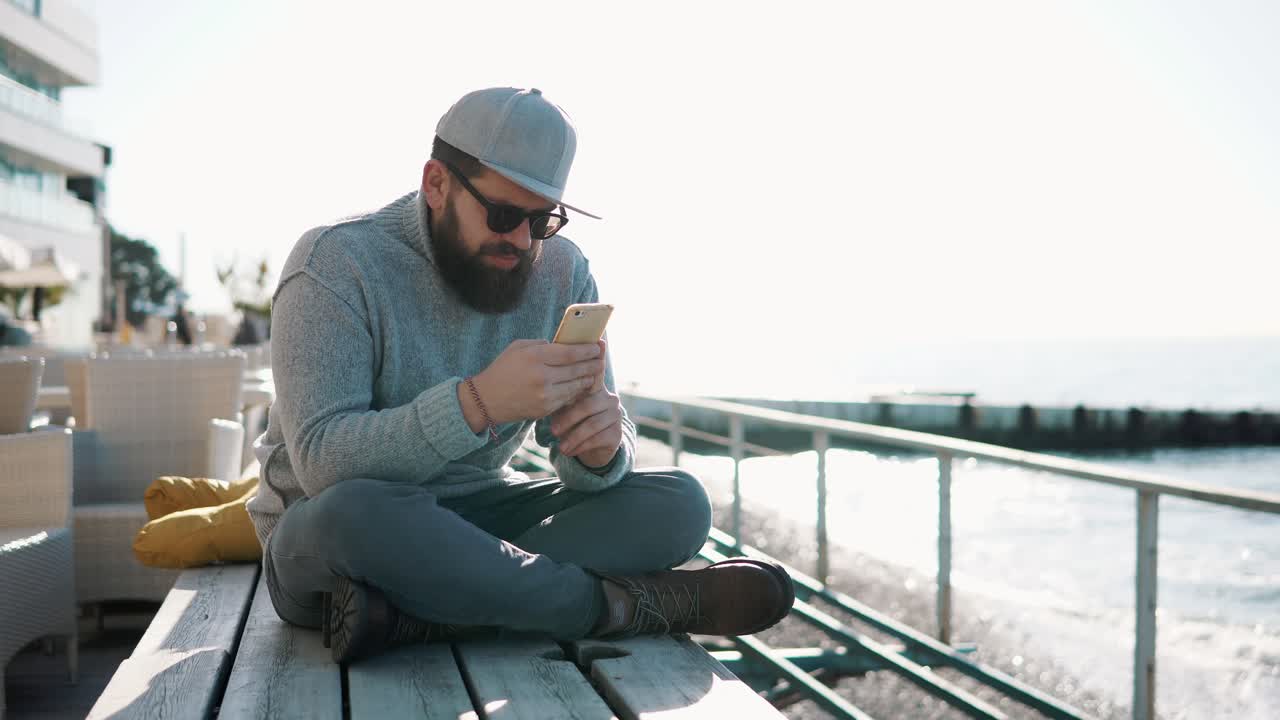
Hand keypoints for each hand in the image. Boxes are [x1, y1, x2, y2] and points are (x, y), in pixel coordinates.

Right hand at [470, 340, 602, 423]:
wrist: (486, 400)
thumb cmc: (502, 369)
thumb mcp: (518, 348)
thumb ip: (542, 344)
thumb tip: (565, 344)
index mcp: (535, 357)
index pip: (570, 352)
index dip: (587, 350)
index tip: (596, 346)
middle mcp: (542, 376)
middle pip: (577, 369)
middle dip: (592, 363)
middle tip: (601, 359)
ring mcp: (544, 395)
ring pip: (575, 385)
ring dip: (587, 378)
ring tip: (594, 372)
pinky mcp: (545, 409)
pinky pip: (567, 398)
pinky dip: (576, 391)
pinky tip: (581, 385)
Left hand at [549, 377, 622, 468]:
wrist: (592, 447)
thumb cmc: (573, 422)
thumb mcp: (565, 409)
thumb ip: (561, 400)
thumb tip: (547, 397)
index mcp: (597, 387)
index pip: (593, 376)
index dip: (587, 371)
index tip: (573, 370)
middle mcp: (610, 399)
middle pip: (588, 405)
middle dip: (568, 420)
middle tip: (553, 431)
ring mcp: (616, 415)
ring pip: (593, 425)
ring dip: (574, 438)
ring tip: (561, 447)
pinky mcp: (617, 434)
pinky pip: (597, 439)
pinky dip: (580, 447)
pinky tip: (569, 452)